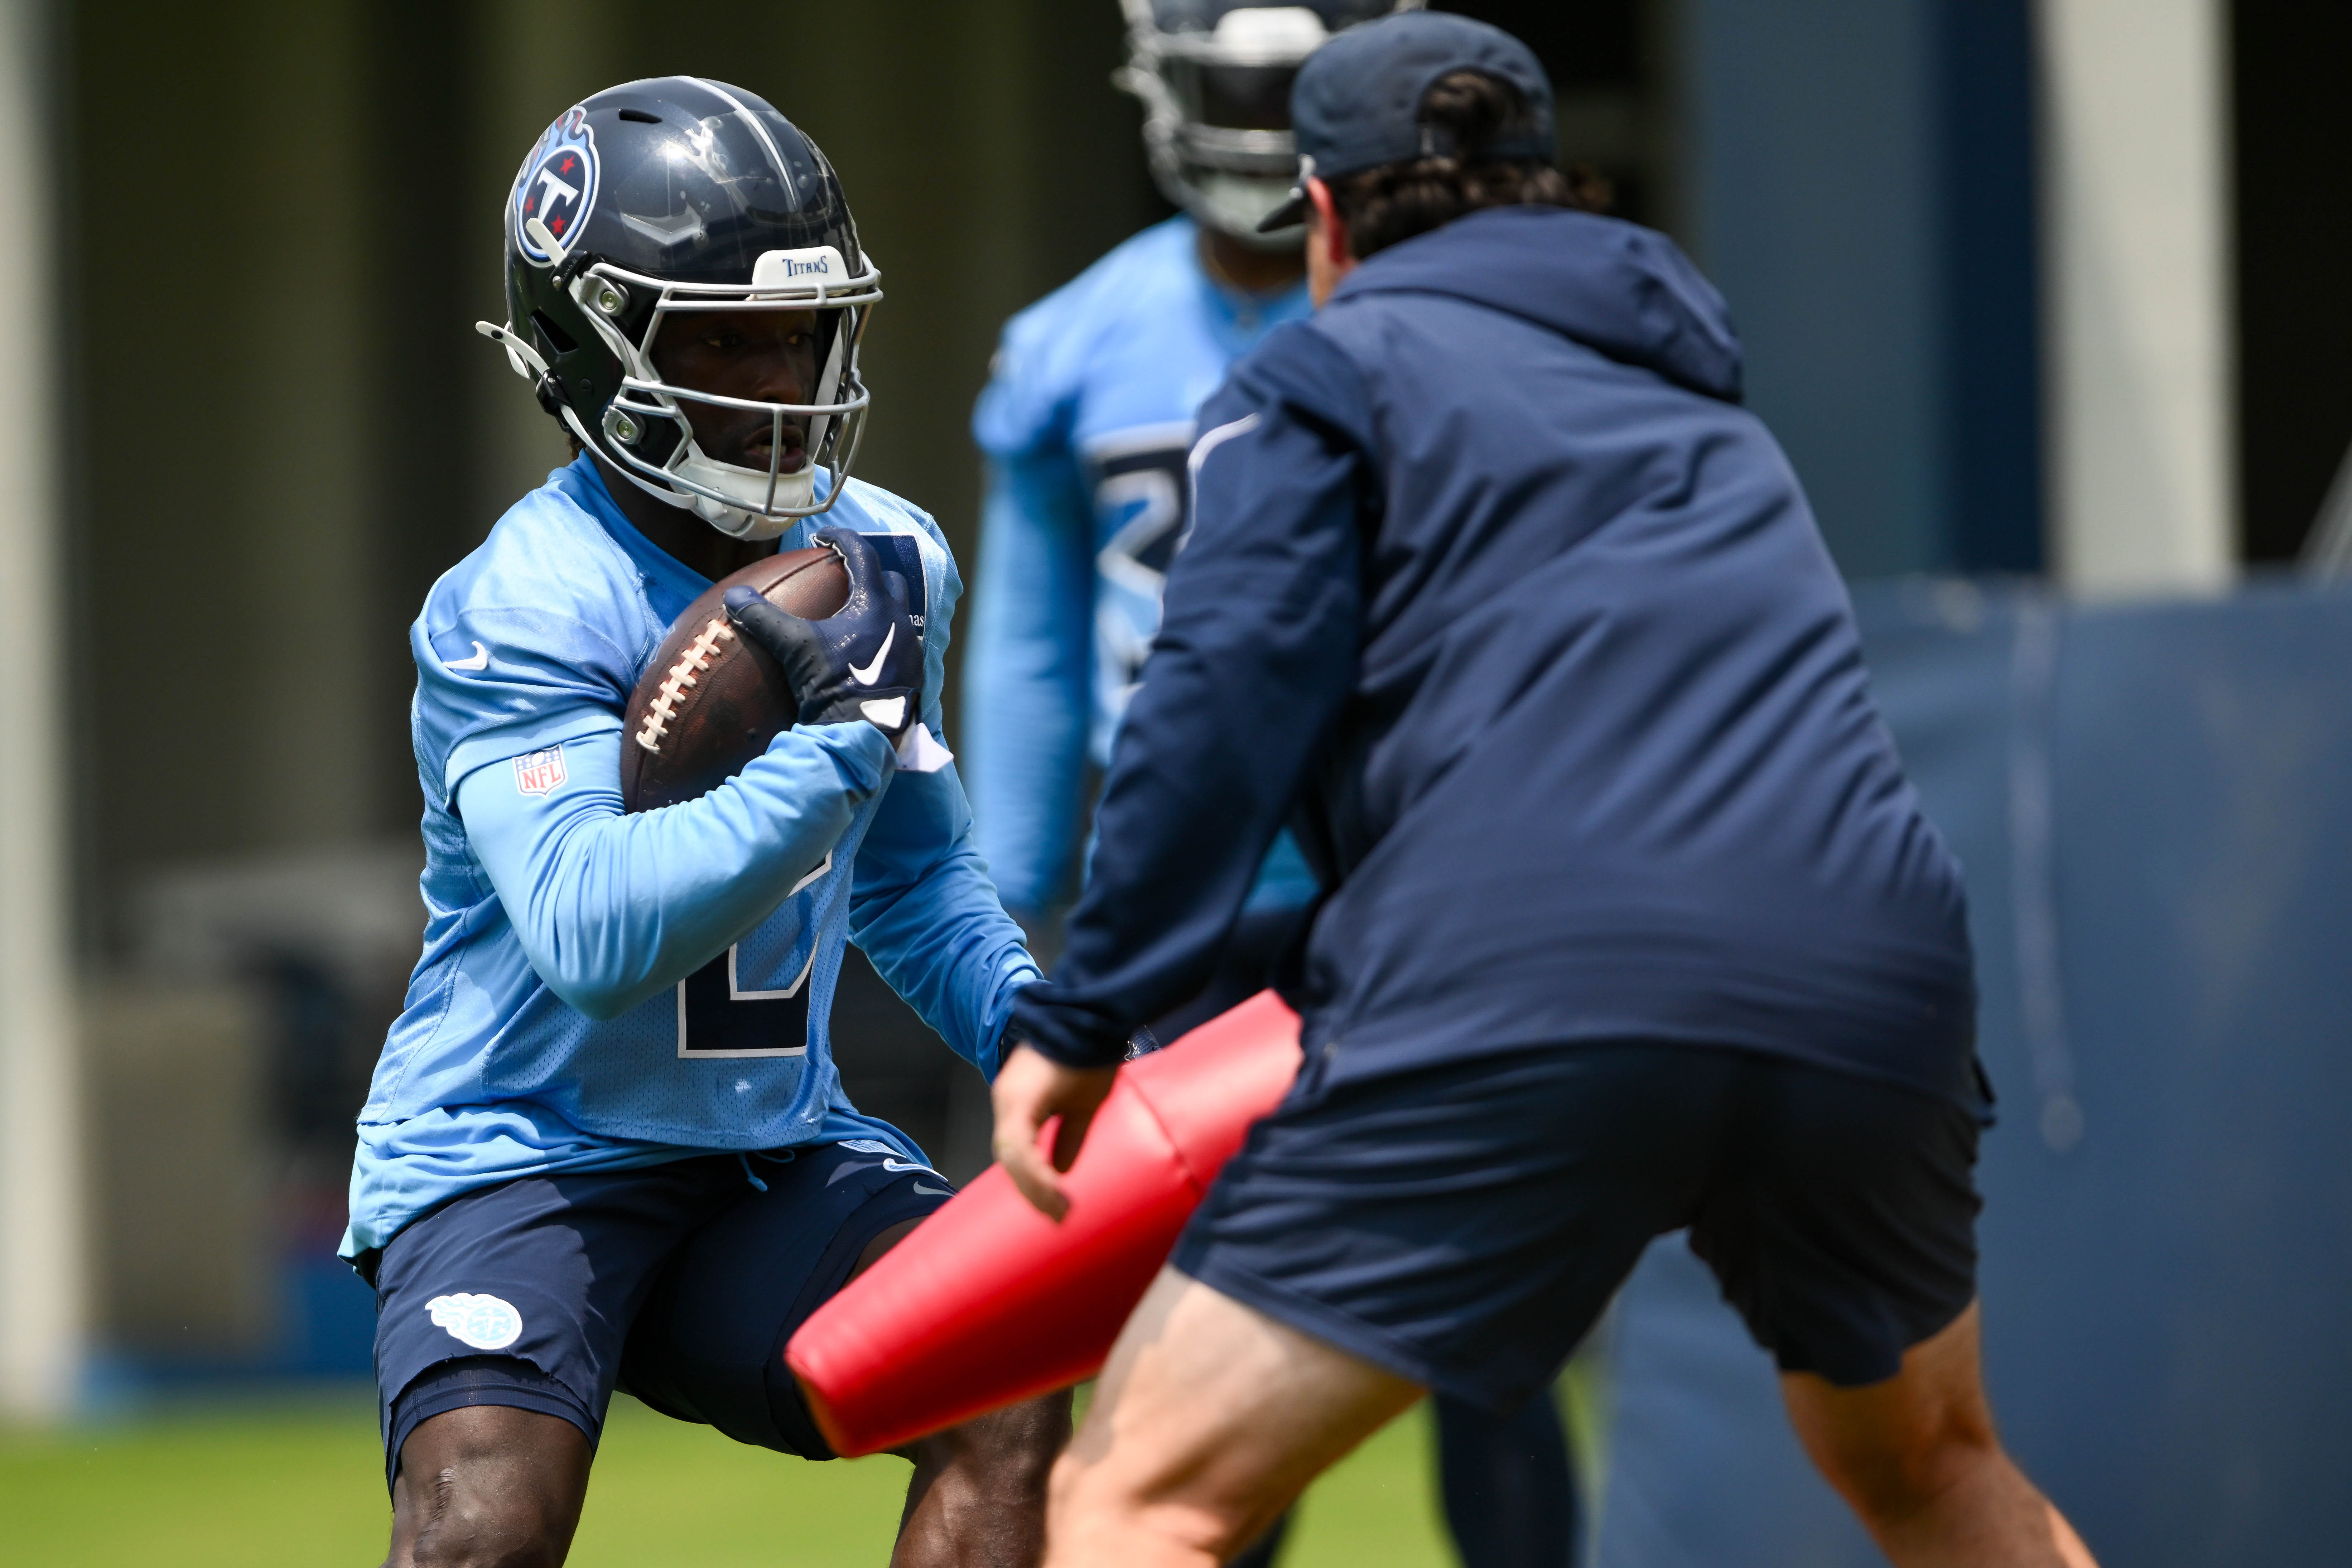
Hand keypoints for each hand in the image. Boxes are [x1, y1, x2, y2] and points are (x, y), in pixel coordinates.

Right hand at [725, 528, 923, 744]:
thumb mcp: (795, 649)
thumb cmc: (834, 686)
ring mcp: (911, 649)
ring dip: (878, 607)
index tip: (823, 538)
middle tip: (843, 575)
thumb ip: (764, 619)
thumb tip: (733, 596)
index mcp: (877, 605)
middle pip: (890, 581)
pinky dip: (882, 636)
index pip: (863, 555)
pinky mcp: (912, 674)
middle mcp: (901, 622)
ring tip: (851, 612)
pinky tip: (861, 649)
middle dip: (869, 572)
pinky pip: (900, 643)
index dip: (842, 540)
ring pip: (898, 614)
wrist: (863, 733)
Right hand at [991, 1043, 1119, 1220]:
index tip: (1061, 1205)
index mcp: (1020, 1100)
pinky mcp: (1015, 1095)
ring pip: (1008, 1149)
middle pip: (1008, 1156)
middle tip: (1059, 1215)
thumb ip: (1071, 1137)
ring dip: (1027, 1178)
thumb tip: (1059, 1173)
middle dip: (1031, 1189)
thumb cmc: (1087, 1053)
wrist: (1079, 1013)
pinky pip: (1014, 1136)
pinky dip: (1027, 1160)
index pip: (1018, 1153)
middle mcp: (1005, 1099)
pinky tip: (1043, 1178)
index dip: (1037, 1184)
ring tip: (1052, 1205)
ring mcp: (1007, 1096)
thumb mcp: (1087, 1100)